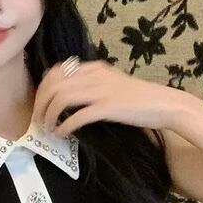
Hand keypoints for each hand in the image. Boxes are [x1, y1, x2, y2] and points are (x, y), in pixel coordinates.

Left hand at [31, 58, 184, 137]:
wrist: (164, 103)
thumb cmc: (139, 99)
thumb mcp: (112, 84)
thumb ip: (93, 86)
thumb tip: (70, 99)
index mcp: (93, 68)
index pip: (56, 71)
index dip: (43, 89)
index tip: (40, 106)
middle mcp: (94, 75)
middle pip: (53, 84)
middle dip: (40, 104)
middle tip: (38, 122)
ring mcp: (101, 91)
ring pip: (61, 97)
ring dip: (49, 115)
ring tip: (48, 129)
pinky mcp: (108, 108)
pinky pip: (77, 116)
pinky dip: (65, 126)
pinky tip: (62, 134)